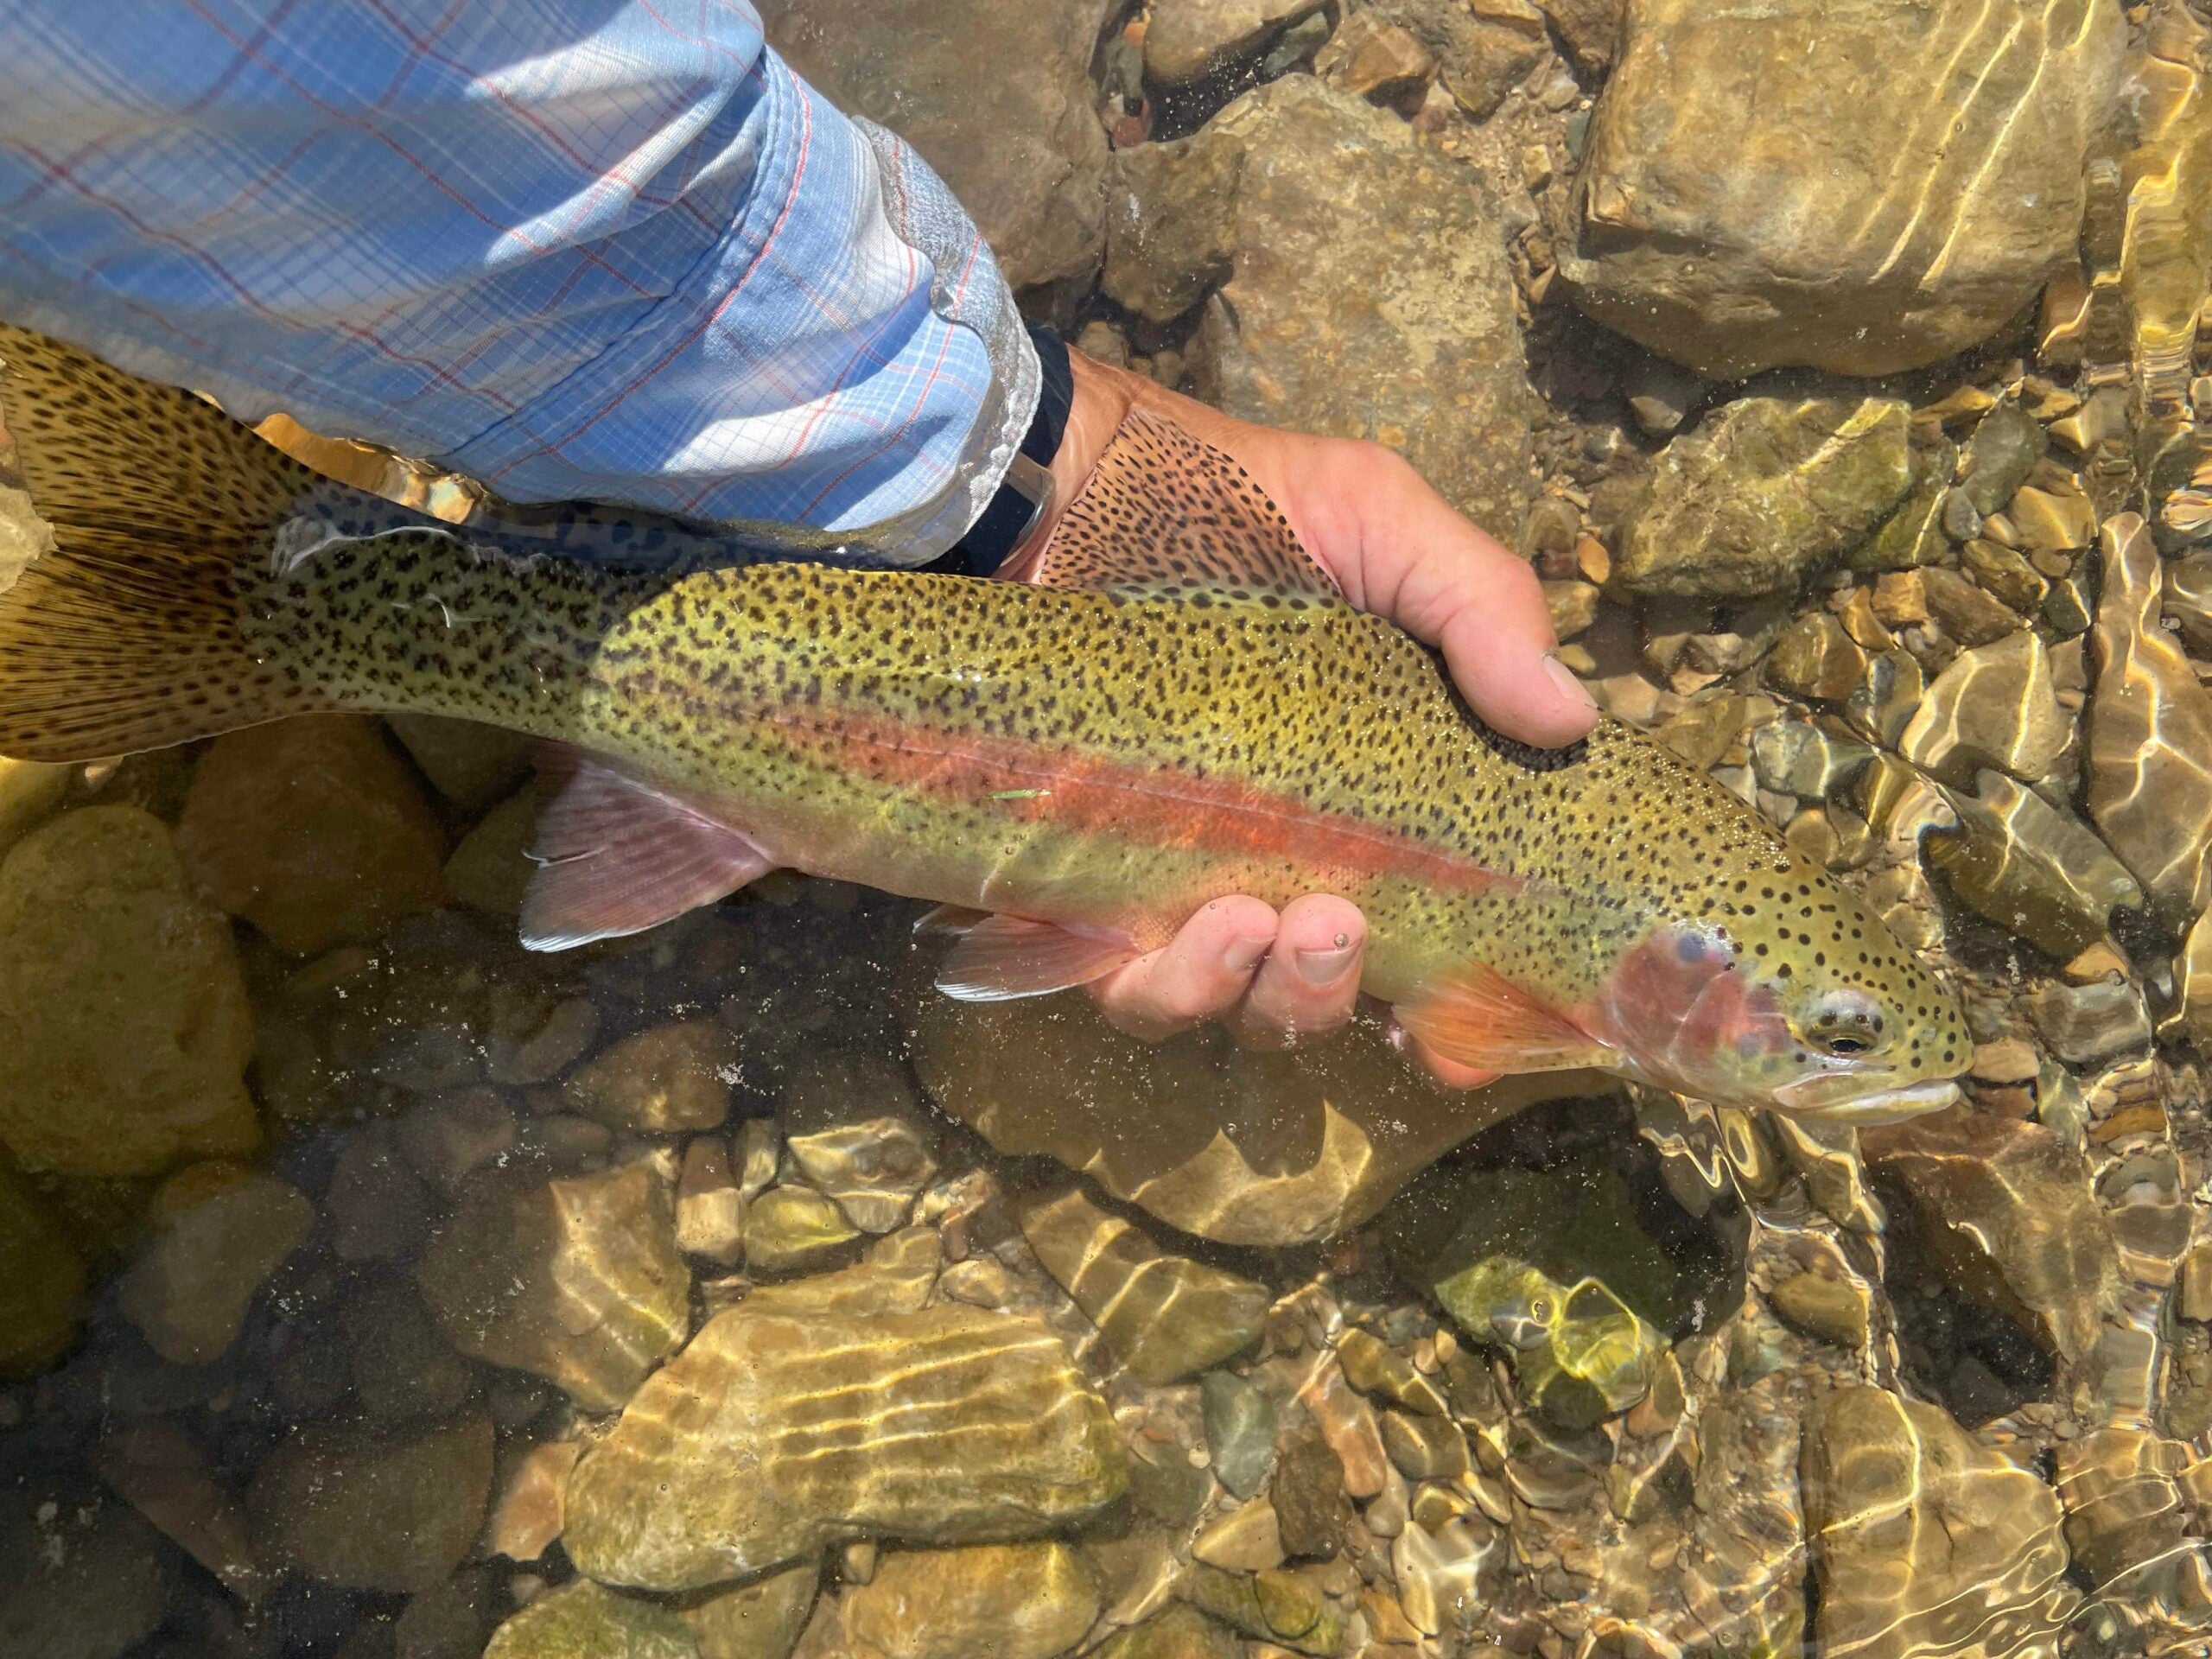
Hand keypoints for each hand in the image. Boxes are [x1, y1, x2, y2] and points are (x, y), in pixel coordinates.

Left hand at [999, 350, 1596, 1083]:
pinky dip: (1166, 988)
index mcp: (1366, 800)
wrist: (1074, 479)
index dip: (1450, 1011)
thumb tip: (1573, 719)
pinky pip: (1127, 985)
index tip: (1463, 1041)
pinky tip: (1198, 928)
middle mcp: (1275, 858)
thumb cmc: (1239, 502)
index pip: (1422, 937)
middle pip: (1317, 992)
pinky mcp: (1085, 883)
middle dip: (1333, 990)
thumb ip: (1480, 606)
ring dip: (1262, 995)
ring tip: (1257, 921)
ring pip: (1229, 1003)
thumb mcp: (1381, 523)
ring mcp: (1177, 878)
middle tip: (1337, 925)